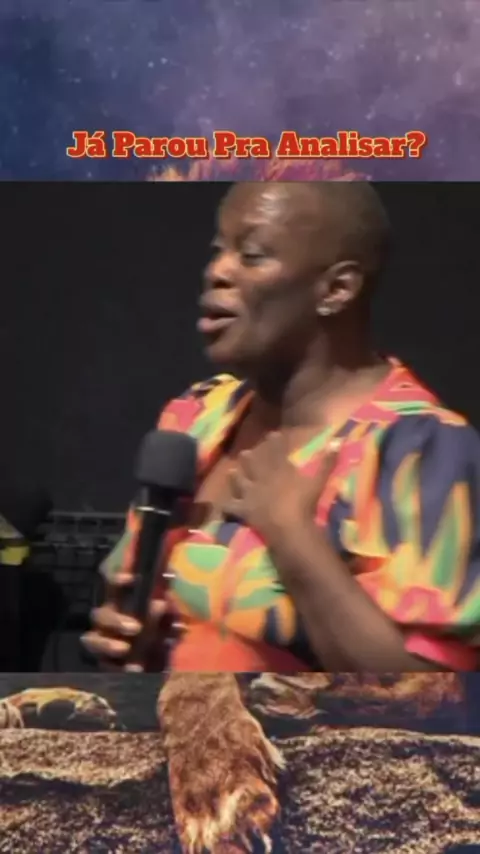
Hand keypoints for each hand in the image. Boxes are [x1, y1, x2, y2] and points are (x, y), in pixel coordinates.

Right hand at [81, 573, 180, 671]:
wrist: (161, 660)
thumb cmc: (159, 628)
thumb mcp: (166, 614)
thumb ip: (166, 599)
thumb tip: (171, 576)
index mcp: (120, 603)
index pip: (113, 587)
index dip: (118, 581)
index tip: (132, 579)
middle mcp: (107, 620)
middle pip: (100, 615)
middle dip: (116, 621)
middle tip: (136, 628)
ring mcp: (102, 642)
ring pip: (92, 640)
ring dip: (107, 645)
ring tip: (125, 650)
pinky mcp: (104, 663)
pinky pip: (103, 664)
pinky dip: (116, 667)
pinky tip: (132, 669)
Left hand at [224, 432, 338, 545]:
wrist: (289, 526)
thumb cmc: (305, 503)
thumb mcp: (319, 481)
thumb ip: (327, 461)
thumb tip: (338, 440)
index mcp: (280, 470)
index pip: (277, 451)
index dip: (275, 442)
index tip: (273, 434)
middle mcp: (262, 478)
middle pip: (255, 463)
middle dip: (252, 455)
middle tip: (247, 451)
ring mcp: (251, 494)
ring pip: (241, 481)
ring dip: (237, 475)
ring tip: (232, 470)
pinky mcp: (244, 510)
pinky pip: (232, 507)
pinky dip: (226, 506)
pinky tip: (222, 505)